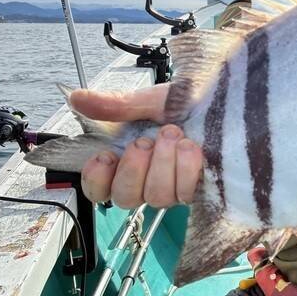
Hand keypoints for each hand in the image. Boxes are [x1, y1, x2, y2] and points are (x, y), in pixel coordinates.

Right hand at [70, 84, 202, 207]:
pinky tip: (190, 147)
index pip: (97, 189)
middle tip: (145, 141)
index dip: (96, 179)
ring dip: (163, 164)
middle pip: (125, 198)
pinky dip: (186, 168)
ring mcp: (170, 188)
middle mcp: (145, 179)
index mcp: (125, 160)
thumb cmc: (182, 104)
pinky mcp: (195, 190)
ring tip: (172, 134)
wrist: (220, 101)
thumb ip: (113, 105)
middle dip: (134, 168)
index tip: (105, 156)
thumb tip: (76, 98)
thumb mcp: (146, 101)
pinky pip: (183, 194)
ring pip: (155, 197)